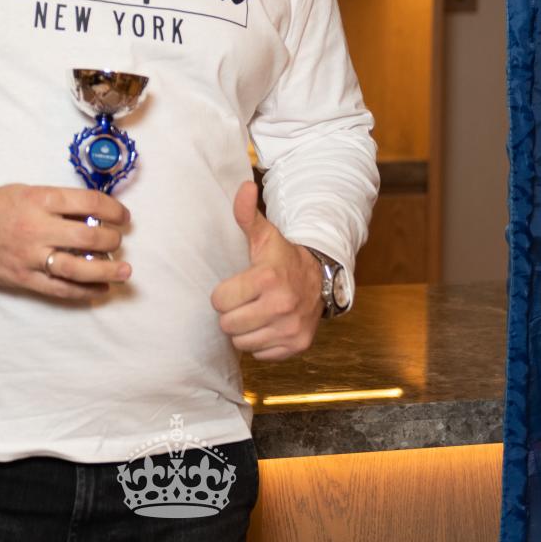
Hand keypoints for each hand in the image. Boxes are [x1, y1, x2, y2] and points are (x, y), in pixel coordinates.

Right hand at [0, 184, 131, 301]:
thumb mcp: (30, 191)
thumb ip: (60, 202)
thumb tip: (96, 215)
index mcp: (41, 200)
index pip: (89, 203)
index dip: (113, 210)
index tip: (123, 216)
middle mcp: (38, 228)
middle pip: (88, 237)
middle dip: (112, 240)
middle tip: (118, 241)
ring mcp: (31, 256)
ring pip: (78, 268)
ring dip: (106, 271)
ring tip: (124, 271)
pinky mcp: (25, 279)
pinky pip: (60, 289)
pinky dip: (85, 291)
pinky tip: (101, 289)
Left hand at [209, 179, 322, 359]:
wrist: (321, 277)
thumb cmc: (284, 257)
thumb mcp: (265, 235)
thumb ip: (247, 214)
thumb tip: (244, 187)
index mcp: (268, 278)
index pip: (219, 301)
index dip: (224, 293)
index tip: (236, 286)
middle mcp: (281, 306)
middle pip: (228, 325)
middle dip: (232, 313)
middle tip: (246, 301)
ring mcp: (291, 328)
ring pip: (242, 343)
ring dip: (245, 330)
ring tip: (256, 313)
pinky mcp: (298, 345)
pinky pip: (261, 354)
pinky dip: (262, 343)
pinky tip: (270, 325)